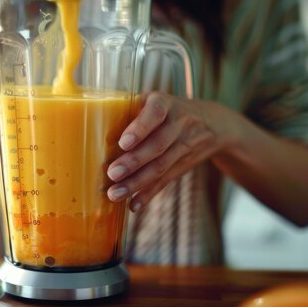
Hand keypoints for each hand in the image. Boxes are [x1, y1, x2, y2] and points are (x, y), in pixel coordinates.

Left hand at [106, 92, 237, 211]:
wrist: (214, 123)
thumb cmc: (168, 110)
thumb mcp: (156, 100)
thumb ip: (132, 110)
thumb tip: (93, 125)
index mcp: (166, 103)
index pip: (155, 113)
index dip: (140, 128)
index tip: (123, 143)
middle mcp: (179, 124)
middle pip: (158, 145)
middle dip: (134, 162)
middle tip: (112, 174)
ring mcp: (184, 146)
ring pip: (161, 166)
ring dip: (137, 183)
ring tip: (115, 194)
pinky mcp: (184, 165)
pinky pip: (167, 180)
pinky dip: (149, 194)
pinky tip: (134, 205)